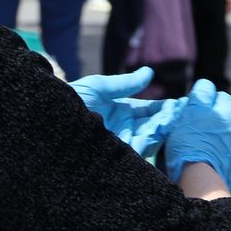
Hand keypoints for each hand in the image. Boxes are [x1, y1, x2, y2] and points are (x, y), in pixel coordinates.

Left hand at [69, 67, 183, 155]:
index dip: (166, 108)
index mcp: (122, 112)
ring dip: (162, 130)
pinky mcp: (113, 156)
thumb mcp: (99, 87)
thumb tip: (149, 73)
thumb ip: (125, 84)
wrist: (47, 119)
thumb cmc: (70, 100)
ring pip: (148, 139)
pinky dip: (147, 145)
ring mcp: (120, 143)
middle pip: (153, 126)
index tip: (183, 104)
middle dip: (169, 120)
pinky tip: (157, 136)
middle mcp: (124, 129)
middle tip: (183, 113)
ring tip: (174, 121)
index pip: (150, 111)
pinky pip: (135, 154)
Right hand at [165, 79, 230, 195]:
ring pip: (226, 141)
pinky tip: (206, 167)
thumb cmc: (193, 143)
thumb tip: (207, 87)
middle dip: (209, 125)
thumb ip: (201, 93)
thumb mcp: (192, 110)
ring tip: (197, 154)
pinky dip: (218, 161)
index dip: (200, 106)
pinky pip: (227, 160)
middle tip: (191, 136)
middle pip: (222, 121)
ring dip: (214, 143)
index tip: (189, 117)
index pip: (217, 98)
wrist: (204, 182)